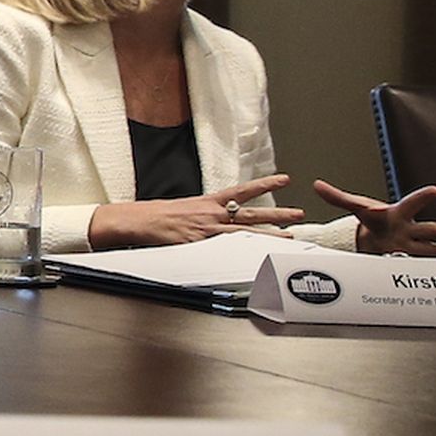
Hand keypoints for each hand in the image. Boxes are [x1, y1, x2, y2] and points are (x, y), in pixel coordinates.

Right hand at [88, 173, 306, 248]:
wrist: (137, 221)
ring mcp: (208, 230)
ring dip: (270, 234)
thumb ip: (204, 216)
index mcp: (207, 202)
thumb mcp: (184, 210)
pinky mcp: (201, 245)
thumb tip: (218, 222)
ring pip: (246, 231)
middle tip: (299, 212)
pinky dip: (245, 252)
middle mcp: (212, 214)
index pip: (242, 190)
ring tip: (290, 236)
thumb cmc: (156, 217)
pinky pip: (228, 249)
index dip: (264, 183)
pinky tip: (259, 256)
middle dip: (277, 212)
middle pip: (252, 212)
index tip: (283, 179)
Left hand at [313, 179, 435, 256]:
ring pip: (426, 247)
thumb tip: (317, 185)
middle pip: (424, 228)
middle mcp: (408, 228)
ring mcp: (410, 244)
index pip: (410, 203)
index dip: (423, 197)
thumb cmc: (373, 218)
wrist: (378, 235)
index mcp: (397, 214)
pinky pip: (418, 262)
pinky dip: (426, 265)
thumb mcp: (357, 207)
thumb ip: (337, 197)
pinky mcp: (407, 258)